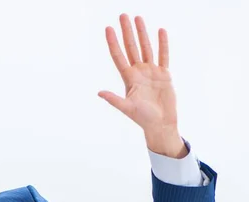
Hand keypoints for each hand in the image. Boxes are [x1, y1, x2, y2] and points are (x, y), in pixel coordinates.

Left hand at [99, 14, 186, 157]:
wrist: (160, 123)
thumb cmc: (143, 118)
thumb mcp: (127, 108)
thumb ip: (114, 99)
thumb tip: (99, 92)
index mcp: (128, 78)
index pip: (119, 56)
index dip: (113, 43)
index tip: (108, 29)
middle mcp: (138, 72)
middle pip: (131, 47)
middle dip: (127, 31)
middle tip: (123, 15)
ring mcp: (151, 72)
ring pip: (146, 47)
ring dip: (142, 33)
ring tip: (138, 18)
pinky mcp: (164, 74)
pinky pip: (163, 55)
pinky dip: (162, 43)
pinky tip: (160, 31)